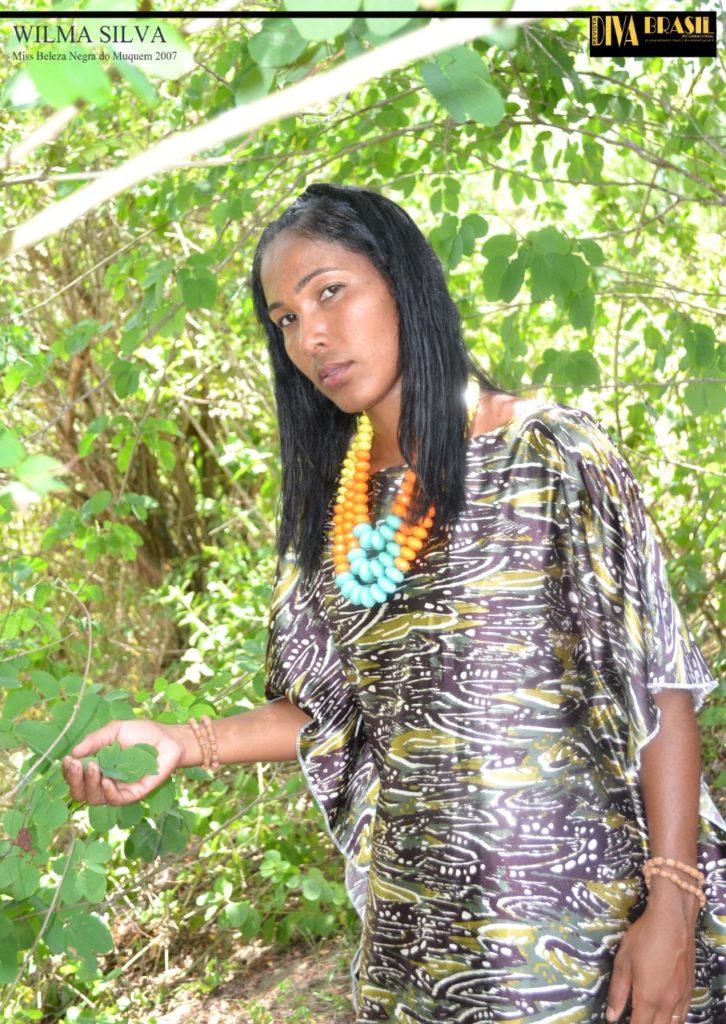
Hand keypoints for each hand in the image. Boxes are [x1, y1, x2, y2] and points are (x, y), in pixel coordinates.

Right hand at [62, 719, 185, 805]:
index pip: (76, 777)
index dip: (68, 771)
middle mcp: (105, 781)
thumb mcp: (114, 730)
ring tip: (93, 767)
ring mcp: (119, 789)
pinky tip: (106, 781)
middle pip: (81, 792)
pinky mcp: (134, 794)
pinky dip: (108, 793)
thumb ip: (95, 740)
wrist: (168, 738)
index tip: (68, 758)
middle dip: (75, 780)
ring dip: (90, 784)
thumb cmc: (142, 733)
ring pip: (95, 798)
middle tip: (76, 764)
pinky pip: (117, 800)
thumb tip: (74, 752)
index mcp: (98, 767)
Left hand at [605, 898, 696, 1023]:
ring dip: (660, 1023)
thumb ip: (617, 992)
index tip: (622, 1022)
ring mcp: (681, 996)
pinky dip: (675, 1018)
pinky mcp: (689, 987)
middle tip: (634, 1018)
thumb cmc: (643, 938)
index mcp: (648, 998)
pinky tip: (668, 1014)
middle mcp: (667, 1003)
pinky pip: (684, 1013)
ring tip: (648, 1017)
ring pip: (673, 1023)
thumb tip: (612, 1017)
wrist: (673, 920)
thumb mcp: (623, 962)